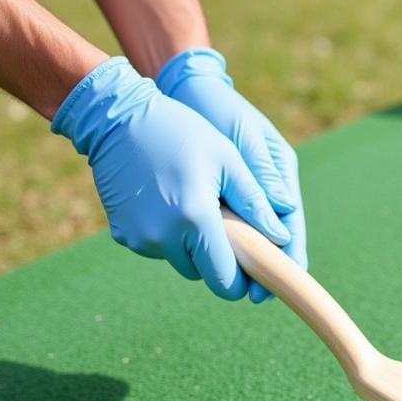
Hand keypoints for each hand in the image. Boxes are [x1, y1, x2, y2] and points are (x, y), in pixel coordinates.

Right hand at [52, 56, 290, 300]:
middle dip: (219, 259)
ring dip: (192, 246)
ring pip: (180, 261)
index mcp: (196, 219)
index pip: (225, 281)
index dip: (242, 279)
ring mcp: (140, 239)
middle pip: (204, 274)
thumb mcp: (228, 160)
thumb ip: (256, 203)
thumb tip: (283, 239)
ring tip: (197, 205)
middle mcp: (164, 238)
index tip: (253, 266)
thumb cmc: (182, 132)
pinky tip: (170, 202)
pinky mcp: (122, 235)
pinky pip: (157, 248)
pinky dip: (168, 235)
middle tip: (227, 225)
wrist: (118, 119)